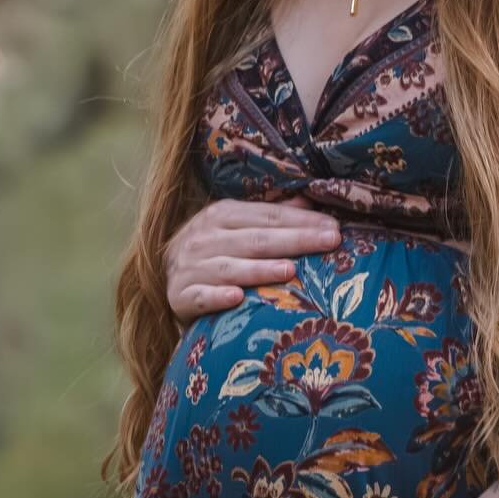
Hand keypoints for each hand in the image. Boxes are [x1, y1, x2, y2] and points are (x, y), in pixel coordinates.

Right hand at [164, 195, 341, 325]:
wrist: (165, 275)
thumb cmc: (213, 249)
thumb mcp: (237, 227)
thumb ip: (271, 216)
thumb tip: (308, 199)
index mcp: (222, 215)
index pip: (268, 217)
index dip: (301, 221)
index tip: (333, 228)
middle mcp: (205, 237)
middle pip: (255, 239)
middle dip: (294, 240)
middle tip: (329, 242)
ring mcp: (191, 266)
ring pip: (230, 267)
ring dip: (260, 270)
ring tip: (290, 271)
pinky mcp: (180, 295)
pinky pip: (201, 296)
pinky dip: (217, 297)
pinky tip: (237, 298)